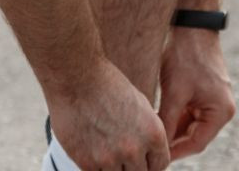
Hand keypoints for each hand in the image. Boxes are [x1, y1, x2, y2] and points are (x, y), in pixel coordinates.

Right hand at [47, 56, 170, 170]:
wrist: (77, 77)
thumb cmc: (108, 84)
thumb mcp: (139, 104)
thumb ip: (147, 132)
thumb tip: (148, 153)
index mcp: (153, 132)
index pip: (160, 164)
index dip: (151, 162)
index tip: (144, 159)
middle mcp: (134, 149)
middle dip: (134, 166)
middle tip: (123, 154)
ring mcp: (110, 158)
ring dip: (114, 168)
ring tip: (107, 150)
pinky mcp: (87, 162)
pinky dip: (96, 167)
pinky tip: (92, 151)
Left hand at [157, 28, 235, 161]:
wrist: (193, 24)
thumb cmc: (186, 56)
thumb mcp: (174, 92)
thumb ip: (167, 123)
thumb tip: (158, 147)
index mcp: (221, 112)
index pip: (196, 144)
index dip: (173, 152)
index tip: (154, 156)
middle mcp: (222, 108)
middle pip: (194, 136)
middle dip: (172, 140)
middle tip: (149, 146)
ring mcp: (215, 99)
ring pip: (190, 125)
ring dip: (172, 127)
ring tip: (150, 131)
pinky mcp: (206, 91)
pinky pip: (190, 111)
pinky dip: (175, 114)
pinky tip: (157, 115)